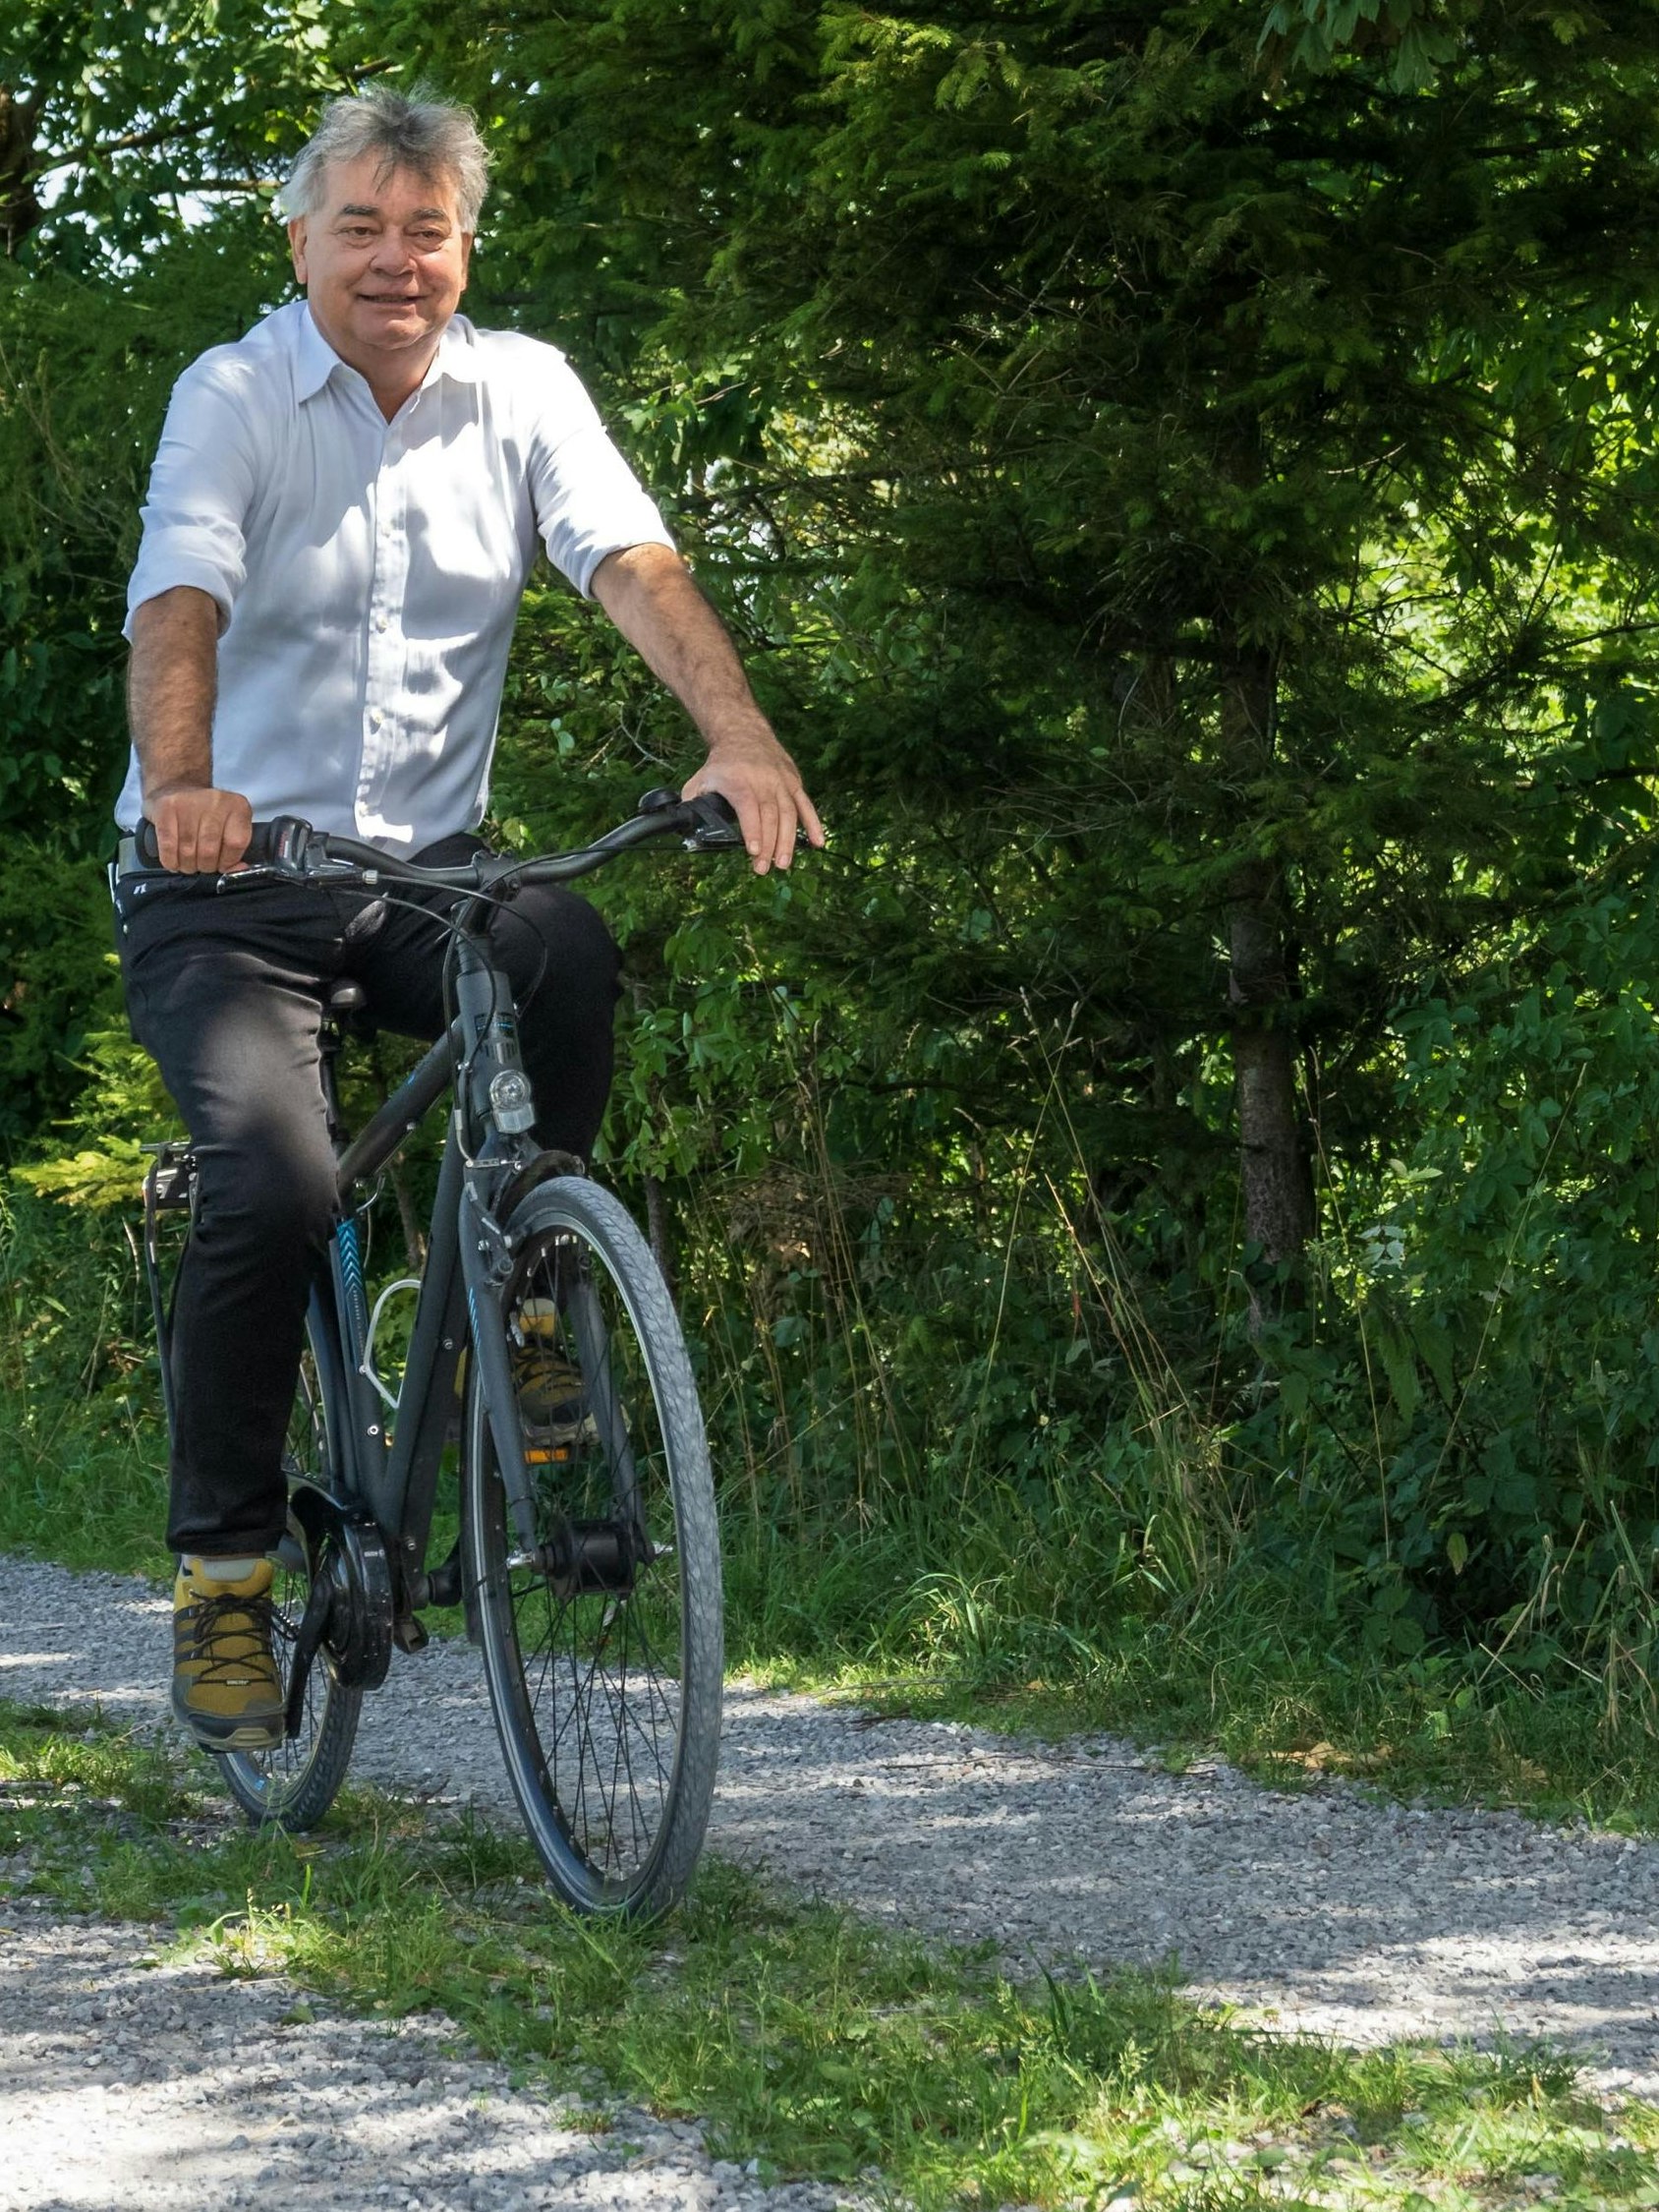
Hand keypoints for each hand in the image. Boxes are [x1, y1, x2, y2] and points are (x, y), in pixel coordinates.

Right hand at [146, 784, 253, 872]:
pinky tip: (173, 861)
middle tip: (201, 865)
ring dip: (187, 866)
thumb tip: (238, 871)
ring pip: (188, 851)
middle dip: (205, 866)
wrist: (176, 788)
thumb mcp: (227, 826)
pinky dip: (171, 861)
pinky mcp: (166, 807)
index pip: (236, 843)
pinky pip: (168, 846)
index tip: (220, 865)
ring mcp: (189, 802)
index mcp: (237, 806)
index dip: (227, 862)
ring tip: (187, 863)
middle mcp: (216, 801)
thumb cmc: (204, 814)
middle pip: (210, 851)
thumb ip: (235, 850)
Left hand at [681, 732, 824, 874]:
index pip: (748, 807)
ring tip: (783, 864)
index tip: (754, 851)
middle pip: (770, 815)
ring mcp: (782, 781)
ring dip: (788, 841)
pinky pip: (806, 805)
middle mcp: (763, 780)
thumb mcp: (701, 779)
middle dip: (769, 844)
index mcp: (739, 780)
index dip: (753, 830)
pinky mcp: (794, 782)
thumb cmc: (722, 763)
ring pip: (789, 813)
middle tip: (764, 869)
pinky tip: (818, 843)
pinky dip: (814, 824)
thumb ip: (692, 802)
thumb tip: (684, 825)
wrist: (744, 733)